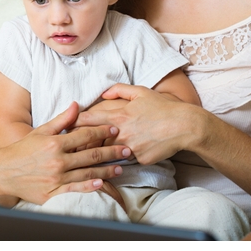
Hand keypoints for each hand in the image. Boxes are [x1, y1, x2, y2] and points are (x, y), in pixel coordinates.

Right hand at [0, 102, 131, 205]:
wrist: (4, 172)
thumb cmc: (24, 150)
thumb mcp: (41, 131)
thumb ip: (61, 119)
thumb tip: (77, 104)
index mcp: (54, 142)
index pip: (84, 135)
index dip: (101, 131)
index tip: (115, 129)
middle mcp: (57, 160)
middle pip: (90, 154)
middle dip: (111, 151)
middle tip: (126, 149)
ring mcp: (56, 177)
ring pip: (87, 173)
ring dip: (106, 170)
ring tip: (120, 168)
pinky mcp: (53, 192)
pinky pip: (76, 189)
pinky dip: (90, 186)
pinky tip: (102, 183)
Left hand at [74, 84, 202, 164]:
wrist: (184, 126)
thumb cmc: (162, 107)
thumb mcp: (141, 92)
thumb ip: (119, 90)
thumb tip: (103, 93)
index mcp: (119, 116)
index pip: (89, 120)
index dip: (75, 123)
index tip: (66, 126)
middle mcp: (121, 133)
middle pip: (94, 140)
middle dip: (82, 143)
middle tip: (70, 146)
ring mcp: (130, 148)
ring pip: (108, 152)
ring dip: (99, 153)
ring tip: (86, 157)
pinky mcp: (140, 159)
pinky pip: (127, 159)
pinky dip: (124, 157)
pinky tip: (120, 157)